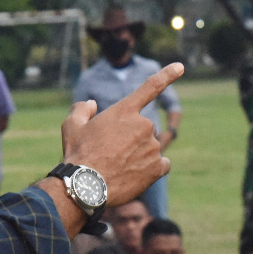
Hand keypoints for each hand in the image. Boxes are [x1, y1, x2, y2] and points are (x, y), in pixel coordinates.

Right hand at [60, 63, 183, 206]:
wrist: (86, 187)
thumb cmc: (78, 154)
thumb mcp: (72, 126)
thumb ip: (82, 110)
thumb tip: (92, 105)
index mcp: (125, 111)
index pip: (151, 87)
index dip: (168, 75)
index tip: (181, 66)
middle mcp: (143, 125)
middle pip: (144, 129)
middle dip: (132, 138)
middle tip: (111, 153)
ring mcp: (153, 146)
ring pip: (150, 148)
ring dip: (139, 155)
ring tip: (118, 167)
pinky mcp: (158, 167)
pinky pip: (161, 165)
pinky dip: (151, 169)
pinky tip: (135, 175)